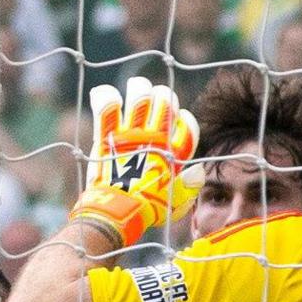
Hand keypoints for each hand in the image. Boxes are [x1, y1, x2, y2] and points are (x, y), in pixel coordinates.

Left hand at [69, 77, 198, 248]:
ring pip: (141, 96)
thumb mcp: (176, 203)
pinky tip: (104, 96)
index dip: (184, 120)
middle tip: (154, 102)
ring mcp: (132, 134)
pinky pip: (107, 107)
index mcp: (173, 154)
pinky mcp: (108, 136)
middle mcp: (156, 139)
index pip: (187, 125)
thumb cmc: (147, 210)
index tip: (176, 123)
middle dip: (162, 97)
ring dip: (139, 89)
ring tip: (135, 92)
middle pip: (166, 102)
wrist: (117, 212)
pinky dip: (105, 97)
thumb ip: (188, 187)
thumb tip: (197, 171)